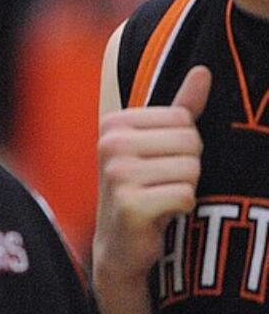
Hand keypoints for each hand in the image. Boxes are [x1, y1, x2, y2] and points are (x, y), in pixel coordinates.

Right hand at [94, 65, 209, 292]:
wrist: (119, 242)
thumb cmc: (141, 187)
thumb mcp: (155, 144)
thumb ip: (181, 107)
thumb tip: (203, 71)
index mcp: (114, 124)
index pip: (183, 118)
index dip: (184, 144)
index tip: (160, 162)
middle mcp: (110, 145)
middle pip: (190, 142)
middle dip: (188, 167)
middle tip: (163, 183)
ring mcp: (116, 175)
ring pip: (191, 170)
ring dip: (185, 189)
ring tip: (162, 197)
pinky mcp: (129, 206)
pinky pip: (185, 196)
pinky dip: (182, 208)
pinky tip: (161, 215)